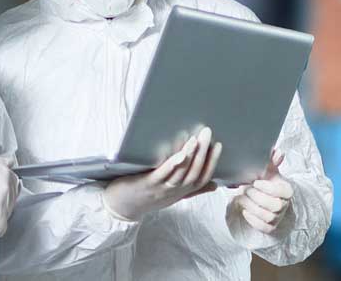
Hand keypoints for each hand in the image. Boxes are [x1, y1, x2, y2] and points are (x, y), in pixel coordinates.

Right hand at [0, 153, 19, 236]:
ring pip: (8, 212)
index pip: (14, 183)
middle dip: (4, 203)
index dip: (6, 190)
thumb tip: (6, 166)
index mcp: (5, 171)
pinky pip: (2, 227)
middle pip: (12, 198)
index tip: (1, 195)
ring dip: (0, 215)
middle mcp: (7, 184)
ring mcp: (3, 200)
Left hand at [102, 127, 221, 220]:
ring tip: (197, 138)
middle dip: (204, 153)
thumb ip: (193, 189)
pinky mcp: (149, 184)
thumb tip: (214, 184)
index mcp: (182, 192)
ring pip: (182, 172)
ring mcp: (162, 188)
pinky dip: (175, 163)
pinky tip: (181, 153)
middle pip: (194, 172)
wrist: (122, 207)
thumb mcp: (174, 195)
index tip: (218, 146)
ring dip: (192, 155)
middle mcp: (174, 191)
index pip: (202, 178)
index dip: (212, 162)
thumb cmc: (149, 198)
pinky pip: (165, 173)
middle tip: (208, 133)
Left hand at [232, 151, 292, 233]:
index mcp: (287, 191)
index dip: (268, 188)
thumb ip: (272, 160)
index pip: (282, 193)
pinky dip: (252, 219)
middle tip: (244, 189)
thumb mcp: (268, 170)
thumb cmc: (266, 182)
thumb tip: (278, 151)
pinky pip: (263, 227)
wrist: (264, 198)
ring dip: (251, 206)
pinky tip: (245, 210)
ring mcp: (278, 218)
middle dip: (256, 197)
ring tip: (241, 197)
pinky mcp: (270, 227)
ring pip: (266, 216)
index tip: (256, 182)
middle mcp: (284, 206)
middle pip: (274, 206)